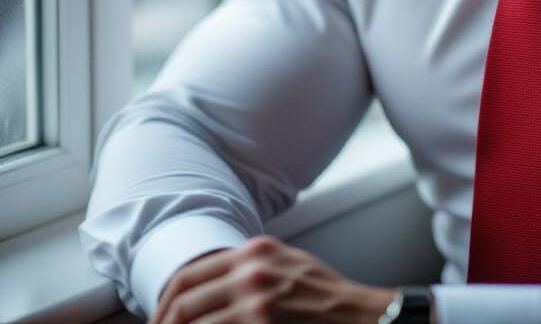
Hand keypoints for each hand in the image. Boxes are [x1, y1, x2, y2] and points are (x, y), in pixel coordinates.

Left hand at [149, 234, 396, 323]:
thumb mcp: (286, 263)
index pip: (189, 274)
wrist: (356, 313)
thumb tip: (208, 286)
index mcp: (255, 249)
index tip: (157, 321)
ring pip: (192, 321)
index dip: (163, 303)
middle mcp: (251, 267)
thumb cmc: (323, 294)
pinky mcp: (261, 320)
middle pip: (183, 300)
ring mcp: (256, 295)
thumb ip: (250, 266)